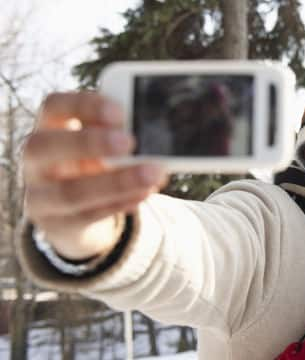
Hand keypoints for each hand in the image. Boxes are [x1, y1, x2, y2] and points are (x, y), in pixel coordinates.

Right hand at [24, 92, 167, 259]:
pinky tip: (144, 193)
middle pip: (45, 146)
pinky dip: (120, 204)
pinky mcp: (58, 225)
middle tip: (129, 141)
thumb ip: (117, 135)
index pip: (53, 106)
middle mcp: (35, 161)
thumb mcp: (101, 145)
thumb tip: (155, 135)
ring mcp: (40, 196)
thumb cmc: (94, 164)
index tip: (119, 111)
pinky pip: (88, 216)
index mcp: (48, 128)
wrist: (76, 213)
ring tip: (152, 174)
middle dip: (88, 143)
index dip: (83, 106)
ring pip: (70, 191)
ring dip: (116, 182)